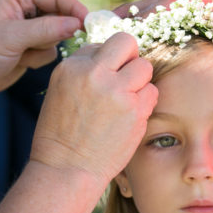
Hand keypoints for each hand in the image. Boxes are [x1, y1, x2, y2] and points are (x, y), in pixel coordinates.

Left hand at [0, 0, 86, 100]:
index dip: (74, 7)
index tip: (88, 24)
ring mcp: (28, 30)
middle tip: (49, 44)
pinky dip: (39, 59)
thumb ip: (46, 29)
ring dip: (45, 48)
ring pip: (58, 36)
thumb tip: (76, 23)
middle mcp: (25, 9)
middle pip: (61, 14)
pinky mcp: (29, 48)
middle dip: (59, 31)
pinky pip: (50, 51)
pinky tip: (20, 63)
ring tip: (23, 55)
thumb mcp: (12, 38)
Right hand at [31, 33, 157, 186]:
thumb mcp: (59, 93)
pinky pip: (152, 92)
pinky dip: (145, 102)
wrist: (65, 170)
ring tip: (126, 101)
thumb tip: (108, 59)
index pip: (98, 47)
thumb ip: (83, 74)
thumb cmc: (60, 136)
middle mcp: (93, 73)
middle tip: (124, 77)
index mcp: (70, 67)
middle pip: (126, 43)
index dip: (104, 64)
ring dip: (139, 81)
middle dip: (129, 56)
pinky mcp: (135, 110)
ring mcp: (116, 91)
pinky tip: (130, 117)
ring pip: (144, 66)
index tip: (101, 82)